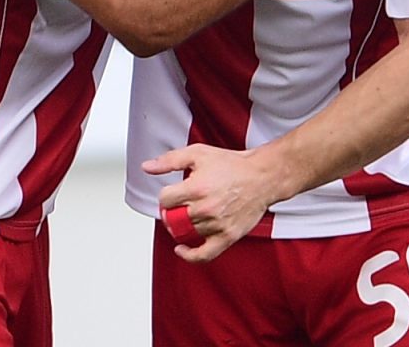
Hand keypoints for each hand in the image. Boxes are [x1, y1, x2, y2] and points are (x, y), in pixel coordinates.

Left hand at [143, 144, 281, 262]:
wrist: (261, 176)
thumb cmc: (231, 164)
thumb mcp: (197, 154)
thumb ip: (169, 160)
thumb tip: (147, 167)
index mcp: (196, 188)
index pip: (165, 200)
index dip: (165, 196)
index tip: (171, 194)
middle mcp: (205, 208)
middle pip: (173, 219)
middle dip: (170, 213)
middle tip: (176, 207)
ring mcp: (216, 225)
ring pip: (186, 233)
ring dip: (182, 227)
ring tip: (187, 217)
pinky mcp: (227, 237)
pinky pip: (204, 255)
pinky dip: (189, 256)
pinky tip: (182, 249)